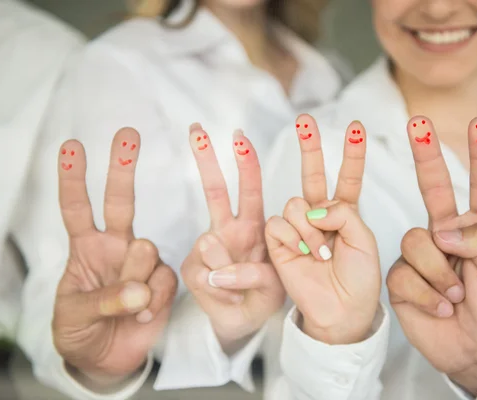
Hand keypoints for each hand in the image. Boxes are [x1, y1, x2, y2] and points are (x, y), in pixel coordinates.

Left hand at [53, 128, 177, 387]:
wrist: (106, 359)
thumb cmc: (79, 331)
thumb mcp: (73, 316)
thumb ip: (102, 300)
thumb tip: (138, 290)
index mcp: (86, 249)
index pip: (76, 208)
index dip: (73, 179)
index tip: (71, 147)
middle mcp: (115, 247)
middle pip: (119, 201)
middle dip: (121, 167)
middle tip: (127, 134)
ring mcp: (140, 264)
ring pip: (145, 249)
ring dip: (134, 279)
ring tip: (129, 307)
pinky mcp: (162, 282)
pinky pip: (164, 279)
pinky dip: (154, 299)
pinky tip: (144, 313)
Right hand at [181, 124, 284, 353]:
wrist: (251, 322)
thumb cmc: (272, 294)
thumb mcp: (282, 279)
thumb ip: (259, 270)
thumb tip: (213, 258)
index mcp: (257, 225)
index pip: (250, 188)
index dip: (245, 162)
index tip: (239, 135)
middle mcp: (230, 231)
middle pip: (215, 191)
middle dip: (205, 160)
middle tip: (195, 129)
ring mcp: (210, 250)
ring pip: (208, 242)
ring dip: (230, 269)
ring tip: (243, 289)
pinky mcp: (194, 271)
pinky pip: (205, 275)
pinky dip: (223, 291)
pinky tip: (231, 298)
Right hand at [265, 115, 380, 344]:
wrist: (342, 310)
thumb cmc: (359, 278)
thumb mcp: (364, 239)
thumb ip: (342, 212)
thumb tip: (313, 208)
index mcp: (344, 214)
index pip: (347, 178)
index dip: (351, 154)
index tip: (357, 127)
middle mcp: (319, 217)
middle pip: (311, 175)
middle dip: (309, 146)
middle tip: (305, 119)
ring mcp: (298, 228)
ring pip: (294, 203)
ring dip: (310, 227)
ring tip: (321, 251)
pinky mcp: (279, 242)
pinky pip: (279, 223)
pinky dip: (293, 236)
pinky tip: (304, 252)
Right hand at [387, 117, 476, 394]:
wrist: (474, 352)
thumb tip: (442, 228)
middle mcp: (450, 235)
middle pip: (435, 188)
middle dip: (427, 155)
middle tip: (418, 123)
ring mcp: (424, 254)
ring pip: (416, 240)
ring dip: (438, 272)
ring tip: (455, 296)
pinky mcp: (403, 276)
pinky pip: (404, 272)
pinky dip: (425, 292)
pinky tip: (439, 306)